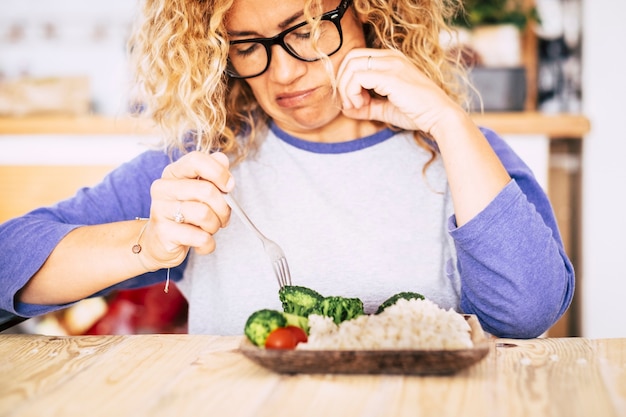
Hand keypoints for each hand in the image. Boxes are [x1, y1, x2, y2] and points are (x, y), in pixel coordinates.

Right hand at [141, 151, 234, 268]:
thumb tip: (223, 160)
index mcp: (173, 173)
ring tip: (208, 229)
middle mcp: (163, 188)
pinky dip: (208, 244)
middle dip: (223, 208)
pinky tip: (202, 243)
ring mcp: (160, 210)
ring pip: (205, 214)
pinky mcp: (164, 233)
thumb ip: (212, 173)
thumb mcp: (198, 190)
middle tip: (222, 217)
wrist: (159, 243)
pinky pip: (200, 237)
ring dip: (215, 226)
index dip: (219, 172)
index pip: (197, 160)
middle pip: (207, 191)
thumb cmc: (185, 214)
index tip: (229, 186)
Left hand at [336, 48, 461, 135]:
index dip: (347, 79)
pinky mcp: (390, 76)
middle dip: (342, 82)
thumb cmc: (417, 112)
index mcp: (391, 59)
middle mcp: (391, 57)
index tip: (353, 101)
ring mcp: (391, 64)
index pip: (356, 58)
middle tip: (351, 103)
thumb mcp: (385, 109)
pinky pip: (358, 77)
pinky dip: (352, 92)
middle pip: (350, 58)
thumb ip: (366, 107)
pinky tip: (363, 105)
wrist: (439, 116)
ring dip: (346, 88)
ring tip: (358, 105)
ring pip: (351, 65)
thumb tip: (346, 110)